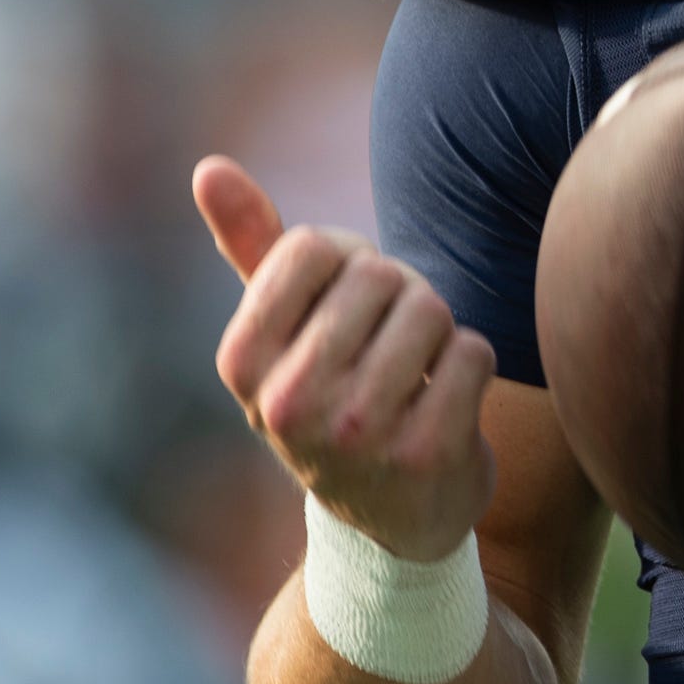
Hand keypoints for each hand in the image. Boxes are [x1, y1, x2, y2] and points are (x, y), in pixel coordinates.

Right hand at [195, 156, 496, 563]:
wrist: (391, 516)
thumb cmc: (335, 393)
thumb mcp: (285, 328)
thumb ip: (251, 243)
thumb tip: (209, 167)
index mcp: (240, 361)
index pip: (314, 246)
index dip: (348, 263)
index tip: (346, 311)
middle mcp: (287, 404)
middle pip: (381, 276)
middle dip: (400, 298)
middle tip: (389, 350)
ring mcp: (356, 437)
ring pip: (432, 310)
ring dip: (438, 334)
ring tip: (415, 376)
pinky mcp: (424, 458)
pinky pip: (475, 353)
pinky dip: (473, 366)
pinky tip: (446, 404)